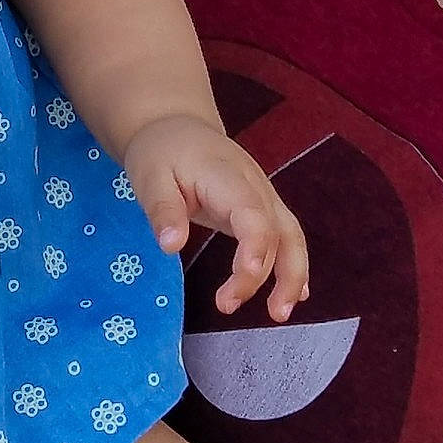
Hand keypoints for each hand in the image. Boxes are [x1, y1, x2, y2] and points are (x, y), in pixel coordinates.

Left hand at [121, 113, 307, 321]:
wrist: (177, 128)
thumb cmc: (162, 153)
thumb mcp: (149, 176)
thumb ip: (162, 209)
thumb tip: (171, 246)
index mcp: (226, 176)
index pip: (252, 214)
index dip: (255, 247)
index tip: (244, 278)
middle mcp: (255, 187)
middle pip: (278, 231)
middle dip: (269, 274)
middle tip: (230, 306)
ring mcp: (263, 197)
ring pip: (291, 236)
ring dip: (291, 277)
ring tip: (277, 314)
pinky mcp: (262, 209)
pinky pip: (286, 237)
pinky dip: (293, 267)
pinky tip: (291, 296)